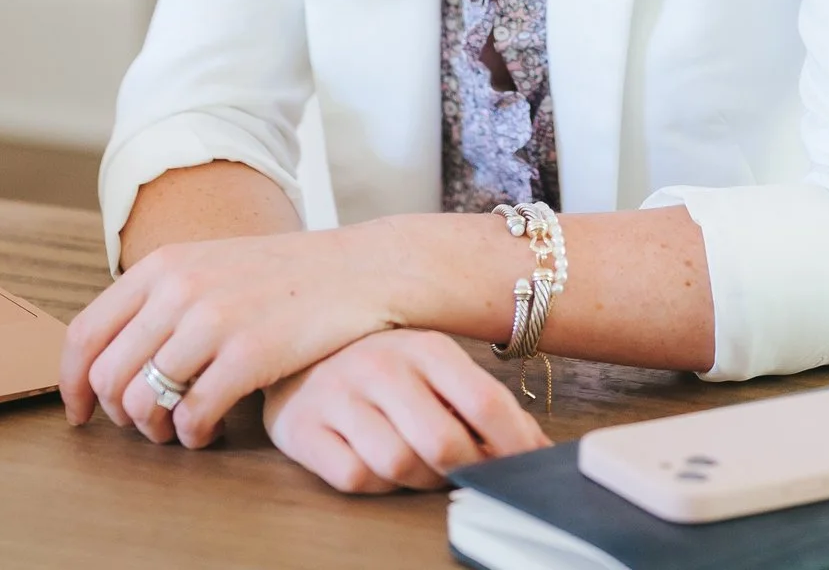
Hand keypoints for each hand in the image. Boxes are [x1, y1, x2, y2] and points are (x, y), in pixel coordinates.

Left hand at [61, 225, 404, 446]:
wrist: (363, 269)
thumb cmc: (288, 276)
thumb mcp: (214, 264)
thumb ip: (165, 297)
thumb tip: (115, 350)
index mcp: (164, 264)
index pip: (85, 333)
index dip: (72, 383)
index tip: (81, 412)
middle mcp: (180, 288)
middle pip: (109, 375)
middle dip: (118, 415)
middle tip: (144, 427)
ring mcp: (214, 320)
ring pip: (144, 401)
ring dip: (155, 430)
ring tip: (178, 431)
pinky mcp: (250, 354)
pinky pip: (193, 414)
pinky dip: (192, 435)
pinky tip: (208, 433)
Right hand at [263, 330, 548, 492]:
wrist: (293, 346)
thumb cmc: (379, 363)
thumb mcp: (432, 365)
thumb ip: (479, 401)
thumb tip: (534, 448)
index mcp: (423, 345)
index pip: (484, 400)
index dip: (514, 442)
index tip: (528, 465)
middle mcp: (379, 364)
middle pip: (443, 442)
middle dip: (465, 468)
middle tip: (469, 472)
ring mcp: (336, 394)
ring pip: (398, 465)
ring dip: (419, 479)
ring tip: (422, 467)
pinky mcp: (300, 426)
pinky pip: (355, 477)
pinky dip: (376, 484)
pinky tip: (378, 466)